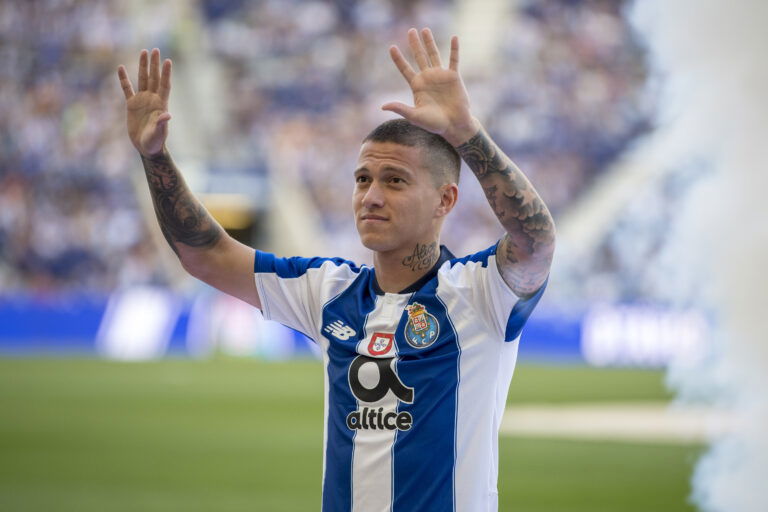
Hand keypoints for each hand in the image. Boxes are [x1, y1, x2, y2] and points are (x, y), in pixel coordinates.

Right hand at [117, 48, 171, 156]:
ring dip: (143, 66)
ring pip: (142, 79)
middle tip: (155, 50)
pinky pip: (127, 89)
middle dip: (155, 64)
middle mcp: (152, 99)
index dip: (166, 73)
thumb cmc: (155, 141)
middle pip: (154, 77)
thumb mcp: (158, 134)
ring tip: (144, 52)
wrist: (146, 147)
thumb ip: (161, 124)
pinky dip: (123, 79)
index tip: (168, 61)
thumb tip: (167, 115)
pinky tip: (120, 67)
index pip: (164, 85)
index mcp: (161, 104)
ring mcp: (142, 100)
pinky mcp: (131, 104)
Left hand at [382, 28, 478, 146]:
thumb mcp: (415, 116)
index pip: (405, 69)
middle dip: (414, 44)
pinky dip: (454, 49)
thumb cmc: (434, 124)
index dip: (398, 59)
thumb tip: (383, 106)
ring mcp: (440, 76)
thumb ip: (400, 109)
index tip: (392, 47)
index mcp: (417, 86)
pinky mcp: (453, 76)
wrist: (454, 125)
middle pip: (419, 57)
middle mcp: (428, 78)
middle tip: (410, 30)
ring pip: (434, 54)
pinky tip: (454, 37)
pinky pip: (454, 60)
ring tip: (425, 29)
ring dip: (430, 42)